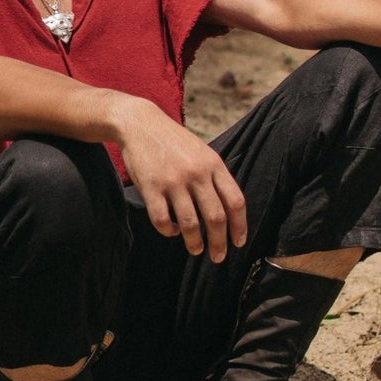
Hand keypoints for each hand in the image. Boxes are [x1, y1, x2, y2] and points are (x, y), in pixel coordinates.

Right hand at [113, 99, 247, 261]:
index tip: (239, 242)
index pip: (235, 201)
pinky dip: (168, 232)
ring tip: (196, 250)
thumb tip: (229, 211)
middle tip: (218, 256)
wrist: (141, 123)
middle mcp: (196, 173)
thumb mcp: (202, 152)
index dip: (240, 226)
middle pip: (215, 217)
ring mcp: (173, 181)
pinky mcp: (151, 187)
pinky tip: (171, 231)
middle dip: (219, 242)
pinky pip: (162, 220)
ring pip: (190, 224)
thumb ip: (215, 176)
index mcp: (213, 164)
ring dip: (195, 243)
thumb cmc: (174, 141)